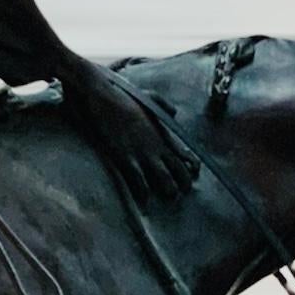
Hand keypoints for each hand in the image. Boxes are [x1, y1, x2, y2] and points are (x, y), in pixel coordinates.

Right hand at [63, 60, 196, 204]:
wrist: (100, 94)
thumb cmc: (120, 94)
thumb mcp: (146, 97)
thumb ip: (162, 105)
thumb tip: (175, 111)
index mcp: (160, 131)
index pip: (182, 152)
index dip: (190, 165)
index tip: (194, 174)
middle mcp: (155, 144)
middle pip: (177, 168)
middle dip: (182, 182)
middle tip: (181, 192)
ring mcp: (141, 151)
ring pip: (163, 177)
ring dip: (167, 189)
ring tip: (170, 198)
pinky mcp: (125, 156)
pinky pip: (139, 180)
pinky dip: (143, 192)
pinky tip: (145, 201)